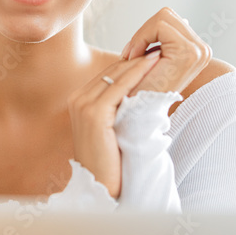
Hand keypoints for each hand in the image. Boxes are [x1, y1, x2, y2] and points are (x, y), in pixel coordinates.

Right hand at [67, 52, 162, 197]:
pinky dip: (137, 74)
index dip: (129, 65)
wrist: (99, 186)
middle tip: (157, 48)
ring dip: (138, 63)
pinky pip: (120, 87)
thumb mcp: (110, 128)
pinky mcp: (94, 114)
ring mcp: (83, 105)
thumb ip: (117, 109)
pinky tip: (152, 65)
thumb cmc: (110, 161)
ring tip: (158, 52)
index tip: (150, 57)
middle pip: (111, 72)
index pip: (107, 75)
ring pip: (116, 76)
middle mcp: (77, 99)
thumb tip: (138, 92)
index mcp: (78, 101)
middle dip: (135, 60)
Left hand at [120, 7, 212, 95]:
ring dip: (141, 36)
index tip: (132, 54)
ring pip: (162, 17)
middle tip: (129, 55)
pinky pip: (159, 25)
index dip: (146, 32)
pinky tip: (134, 58)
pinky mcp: (189, 52)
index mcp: (198, 51)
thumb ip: (168, 41)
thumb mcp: (156, 60)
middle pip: (166, 15)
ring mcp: (199, 51)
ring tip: (132, 58)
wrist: (135, 114)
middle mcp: (204, 50)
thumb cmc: (139, 90)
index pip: (169, 20)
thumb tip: (185, 20)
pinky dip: (140, 38)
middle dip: (144, 33)